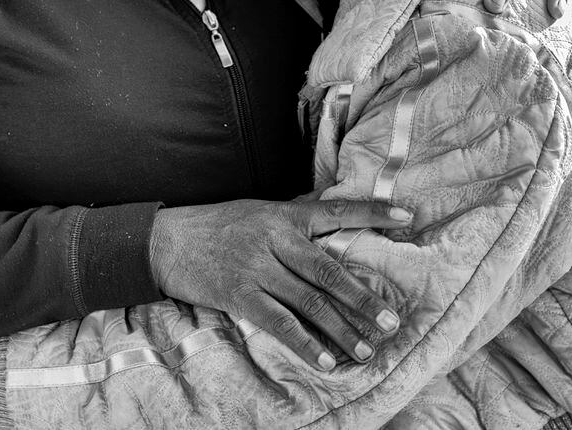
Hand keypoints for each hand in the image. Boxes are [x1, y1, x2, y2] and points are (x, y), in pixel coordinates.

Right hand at [149, 199, 408, 370]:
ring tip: (366, 349)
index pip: (335, 210)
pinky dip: (304, 343)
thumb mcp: (257, 210)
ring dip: (341, 329)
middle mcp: (274, 239)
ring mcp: (256, 268)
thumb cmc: (215, 224)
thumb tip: (330, 216)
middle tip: (391, 319)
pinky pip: (278, 322)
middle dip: (362, 297)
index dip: (372, 212)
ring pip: (308, 301)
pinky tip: (324, 360)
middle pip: (328, 270)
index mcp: (283, 215)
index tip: (407, 215)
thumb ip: (292, 217)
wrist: (164, 240)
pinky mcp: (239, 295)